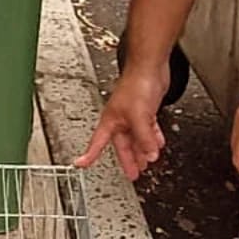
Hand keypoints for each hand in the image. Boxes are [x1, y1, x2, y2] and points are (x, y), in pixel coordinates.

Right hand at [74, 64, 169, 179]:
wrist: (149, 65)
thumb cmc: (137, 84)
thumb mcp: (139, 116)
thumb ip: (145, 137)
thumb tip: (150, 154)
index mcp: (110, 121)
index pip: (97, 143)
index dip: (89, 155)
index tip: (81, 165)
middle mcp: (120, 120)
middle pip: (123, 145)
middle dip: (129, 160)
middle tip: (133, 173)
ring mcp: (133, 115)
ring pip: (137, 138)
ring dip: (143, 150)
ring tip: (148, 162)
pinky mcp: (145, 109)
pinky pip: (148, 128)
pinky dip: (153, 137)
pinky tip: (158, 143)